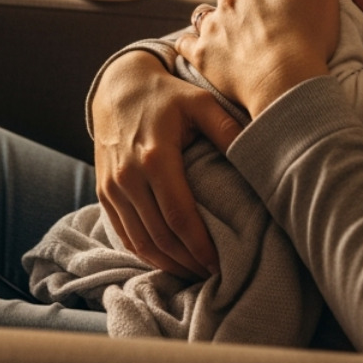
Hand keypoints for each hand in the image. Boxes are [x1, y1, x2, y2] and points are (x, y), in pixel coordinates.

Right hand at [91, 50, 241, 278]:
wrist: (117, 87)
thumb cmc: (166, 95)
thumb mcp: (200, 102)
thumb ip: (228, 128)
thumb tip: (258, 153)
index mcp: (155, 157)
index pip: (179, 216)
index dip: (200, 246)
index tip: (220, 264)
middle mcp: (129, 177)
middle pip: (159, 236)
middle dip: (187, 261)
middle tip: (213, 275)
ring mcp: (112, 187)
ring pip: (139, 241)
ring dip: (166, 263)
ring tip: (193, 272)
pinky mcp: (103, 192)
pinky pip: (123, 234)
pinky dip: (144, 253)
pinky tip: (166, 260)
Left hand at [175, 0, 338, 116]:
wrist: (286, 82)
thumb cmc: (310, 37)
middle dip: (244, 0)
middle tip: (261, 22)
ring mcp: (213, 26)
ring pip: (207, 13)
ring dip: (216, 19)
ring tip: (230, 33)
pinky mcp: (202, 53)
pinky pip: (185, 42)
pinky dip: (191, 43)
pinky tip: (199, 48)